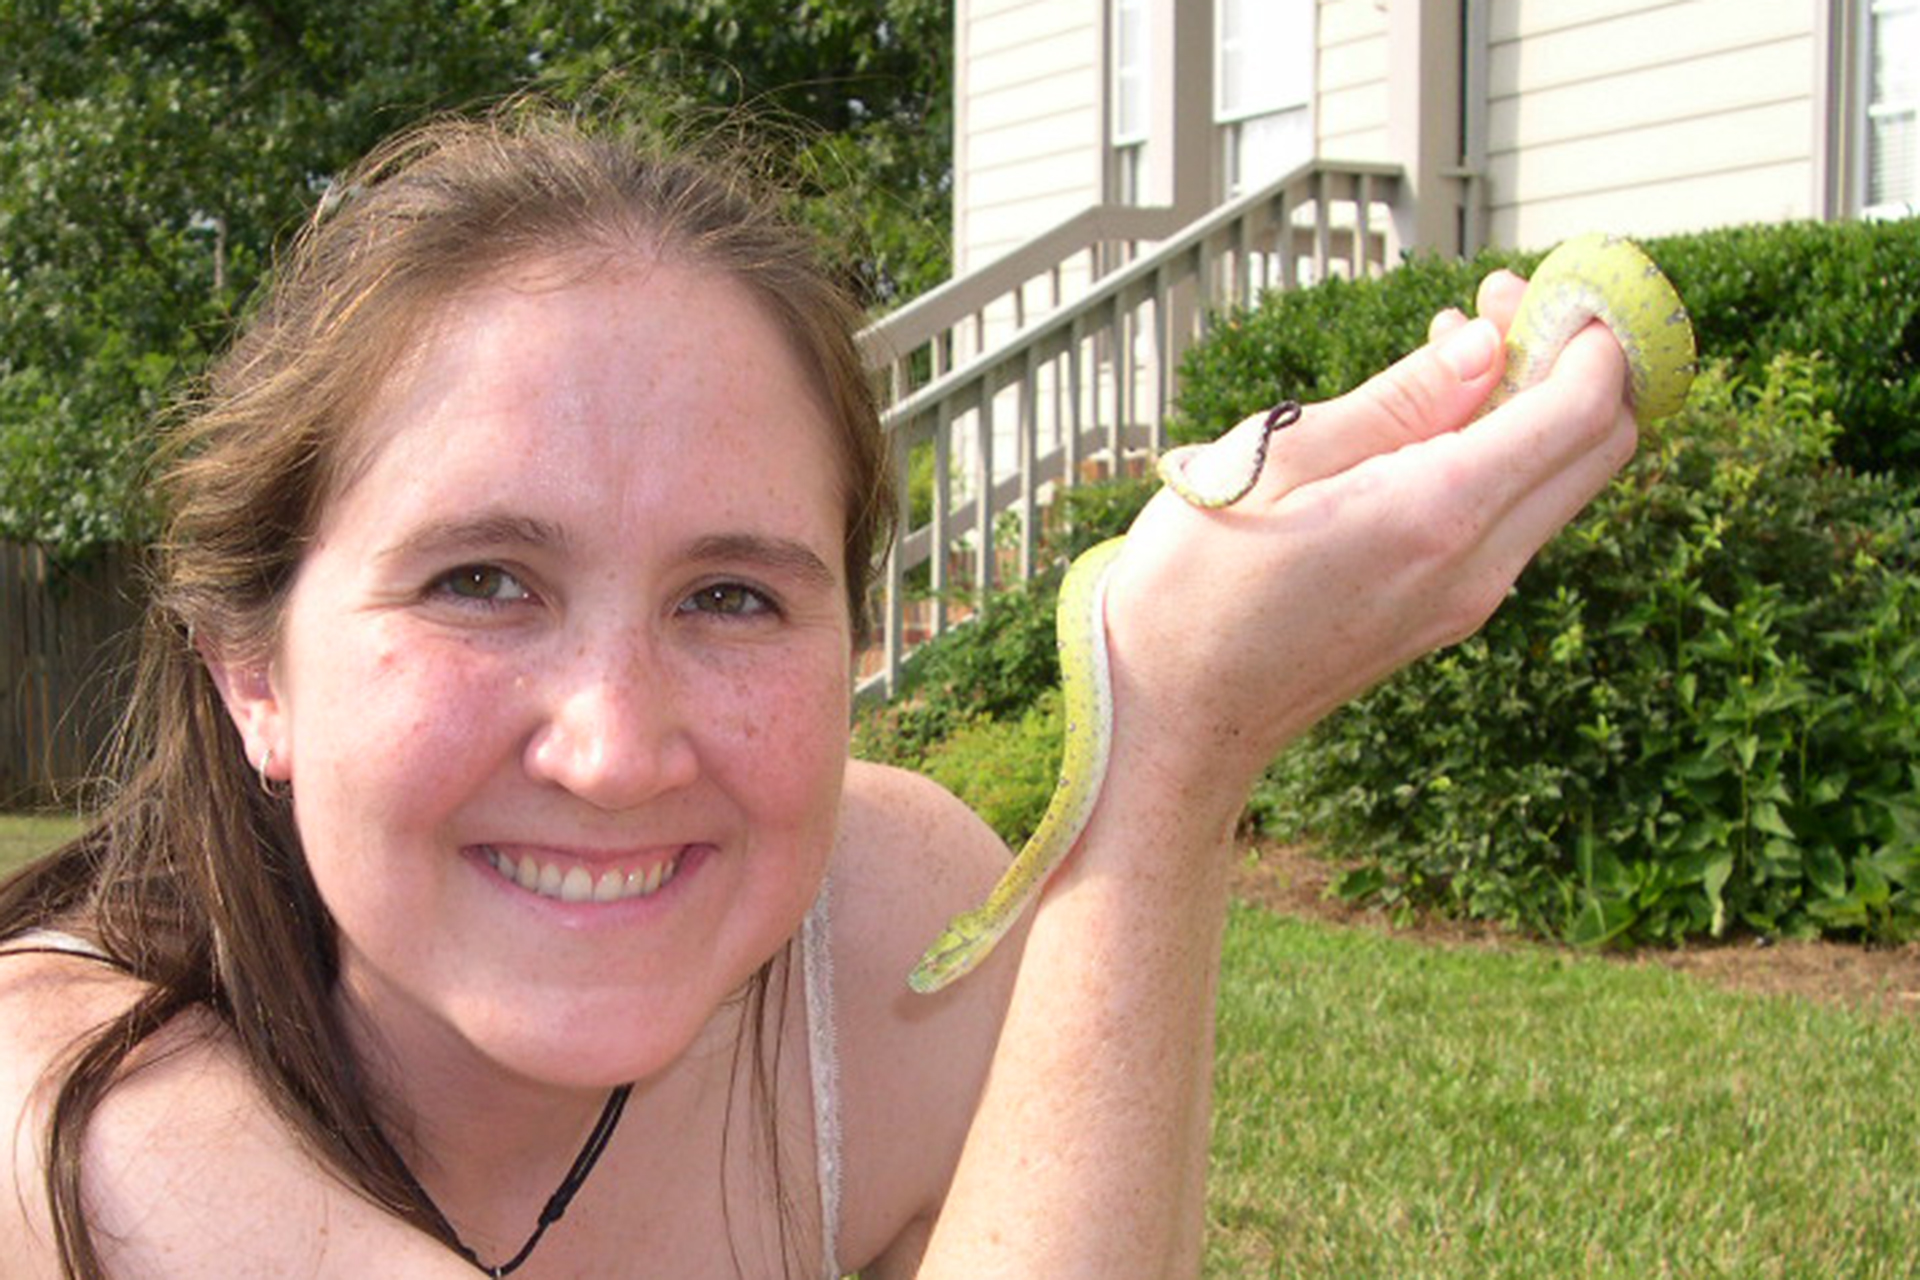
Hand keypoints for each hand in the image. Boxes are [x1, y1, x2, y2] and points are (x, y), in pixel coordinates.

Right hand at [1100, 270, 1637, 812]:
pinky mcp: (1445, 612)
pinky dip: (1502, 453)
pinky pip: (1512, 517)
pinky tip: (1430, 420)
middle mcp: (1477, 565)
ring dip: (1535, 404)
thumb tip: (1484, 344)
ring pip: (1560, 482)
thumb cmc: (1194, 586)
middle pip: (1599, 446)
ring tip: (1453, 342)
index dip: (1582, 329)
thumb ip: (1395, 401)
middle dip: (1573, 358)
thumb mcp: (1274, 459)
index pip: (1581, 409)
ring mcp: (1468, 598)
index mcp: (1437, 513)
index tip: (1536, 281)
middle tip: (1495, 302)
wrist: (1174, 717)